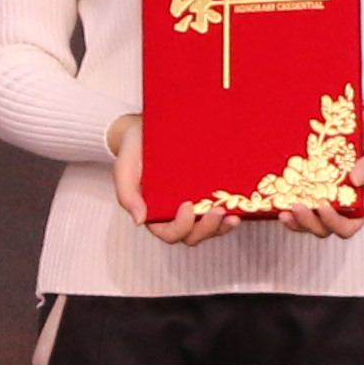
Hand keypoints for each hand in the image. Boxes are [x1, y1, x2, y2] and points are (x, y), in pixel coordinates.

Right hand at [109, 115, 238, 249]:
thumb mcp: (125, 170)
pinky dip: (227, 215)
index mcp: (154, 214)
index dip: (181, 226)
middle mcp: (174, 214)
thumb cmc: (134, 150)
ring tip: (233, 215)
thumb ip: (127, 195)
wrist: (143, 129)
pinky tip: (239, 208)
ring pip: (207, 229)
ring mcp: (192, 206)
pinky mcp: (204, 194)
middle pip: (192, 235)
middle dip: (207, 228)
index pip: (169, 233)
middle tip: (218, 210)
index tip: (187, 205)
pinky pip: (216, 213)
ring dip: (220, 226)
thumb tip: (139, 221)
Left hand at [278, 98, 363, 242]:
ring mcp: (324, 195)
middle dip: (309, 222)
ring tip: (282, 210)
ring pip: (308, 220)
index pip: (349, 226)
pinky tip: (276, 198)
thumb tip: (356, 179)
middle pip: (324, 227)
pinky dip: (286, 204)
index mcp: (362, 201)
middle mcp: (342, 203)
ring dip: (295, 220)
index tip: (323, 206)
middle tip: (297, 207)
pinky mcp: (309, 184)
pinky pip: (297, 201)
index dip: (334, 223)